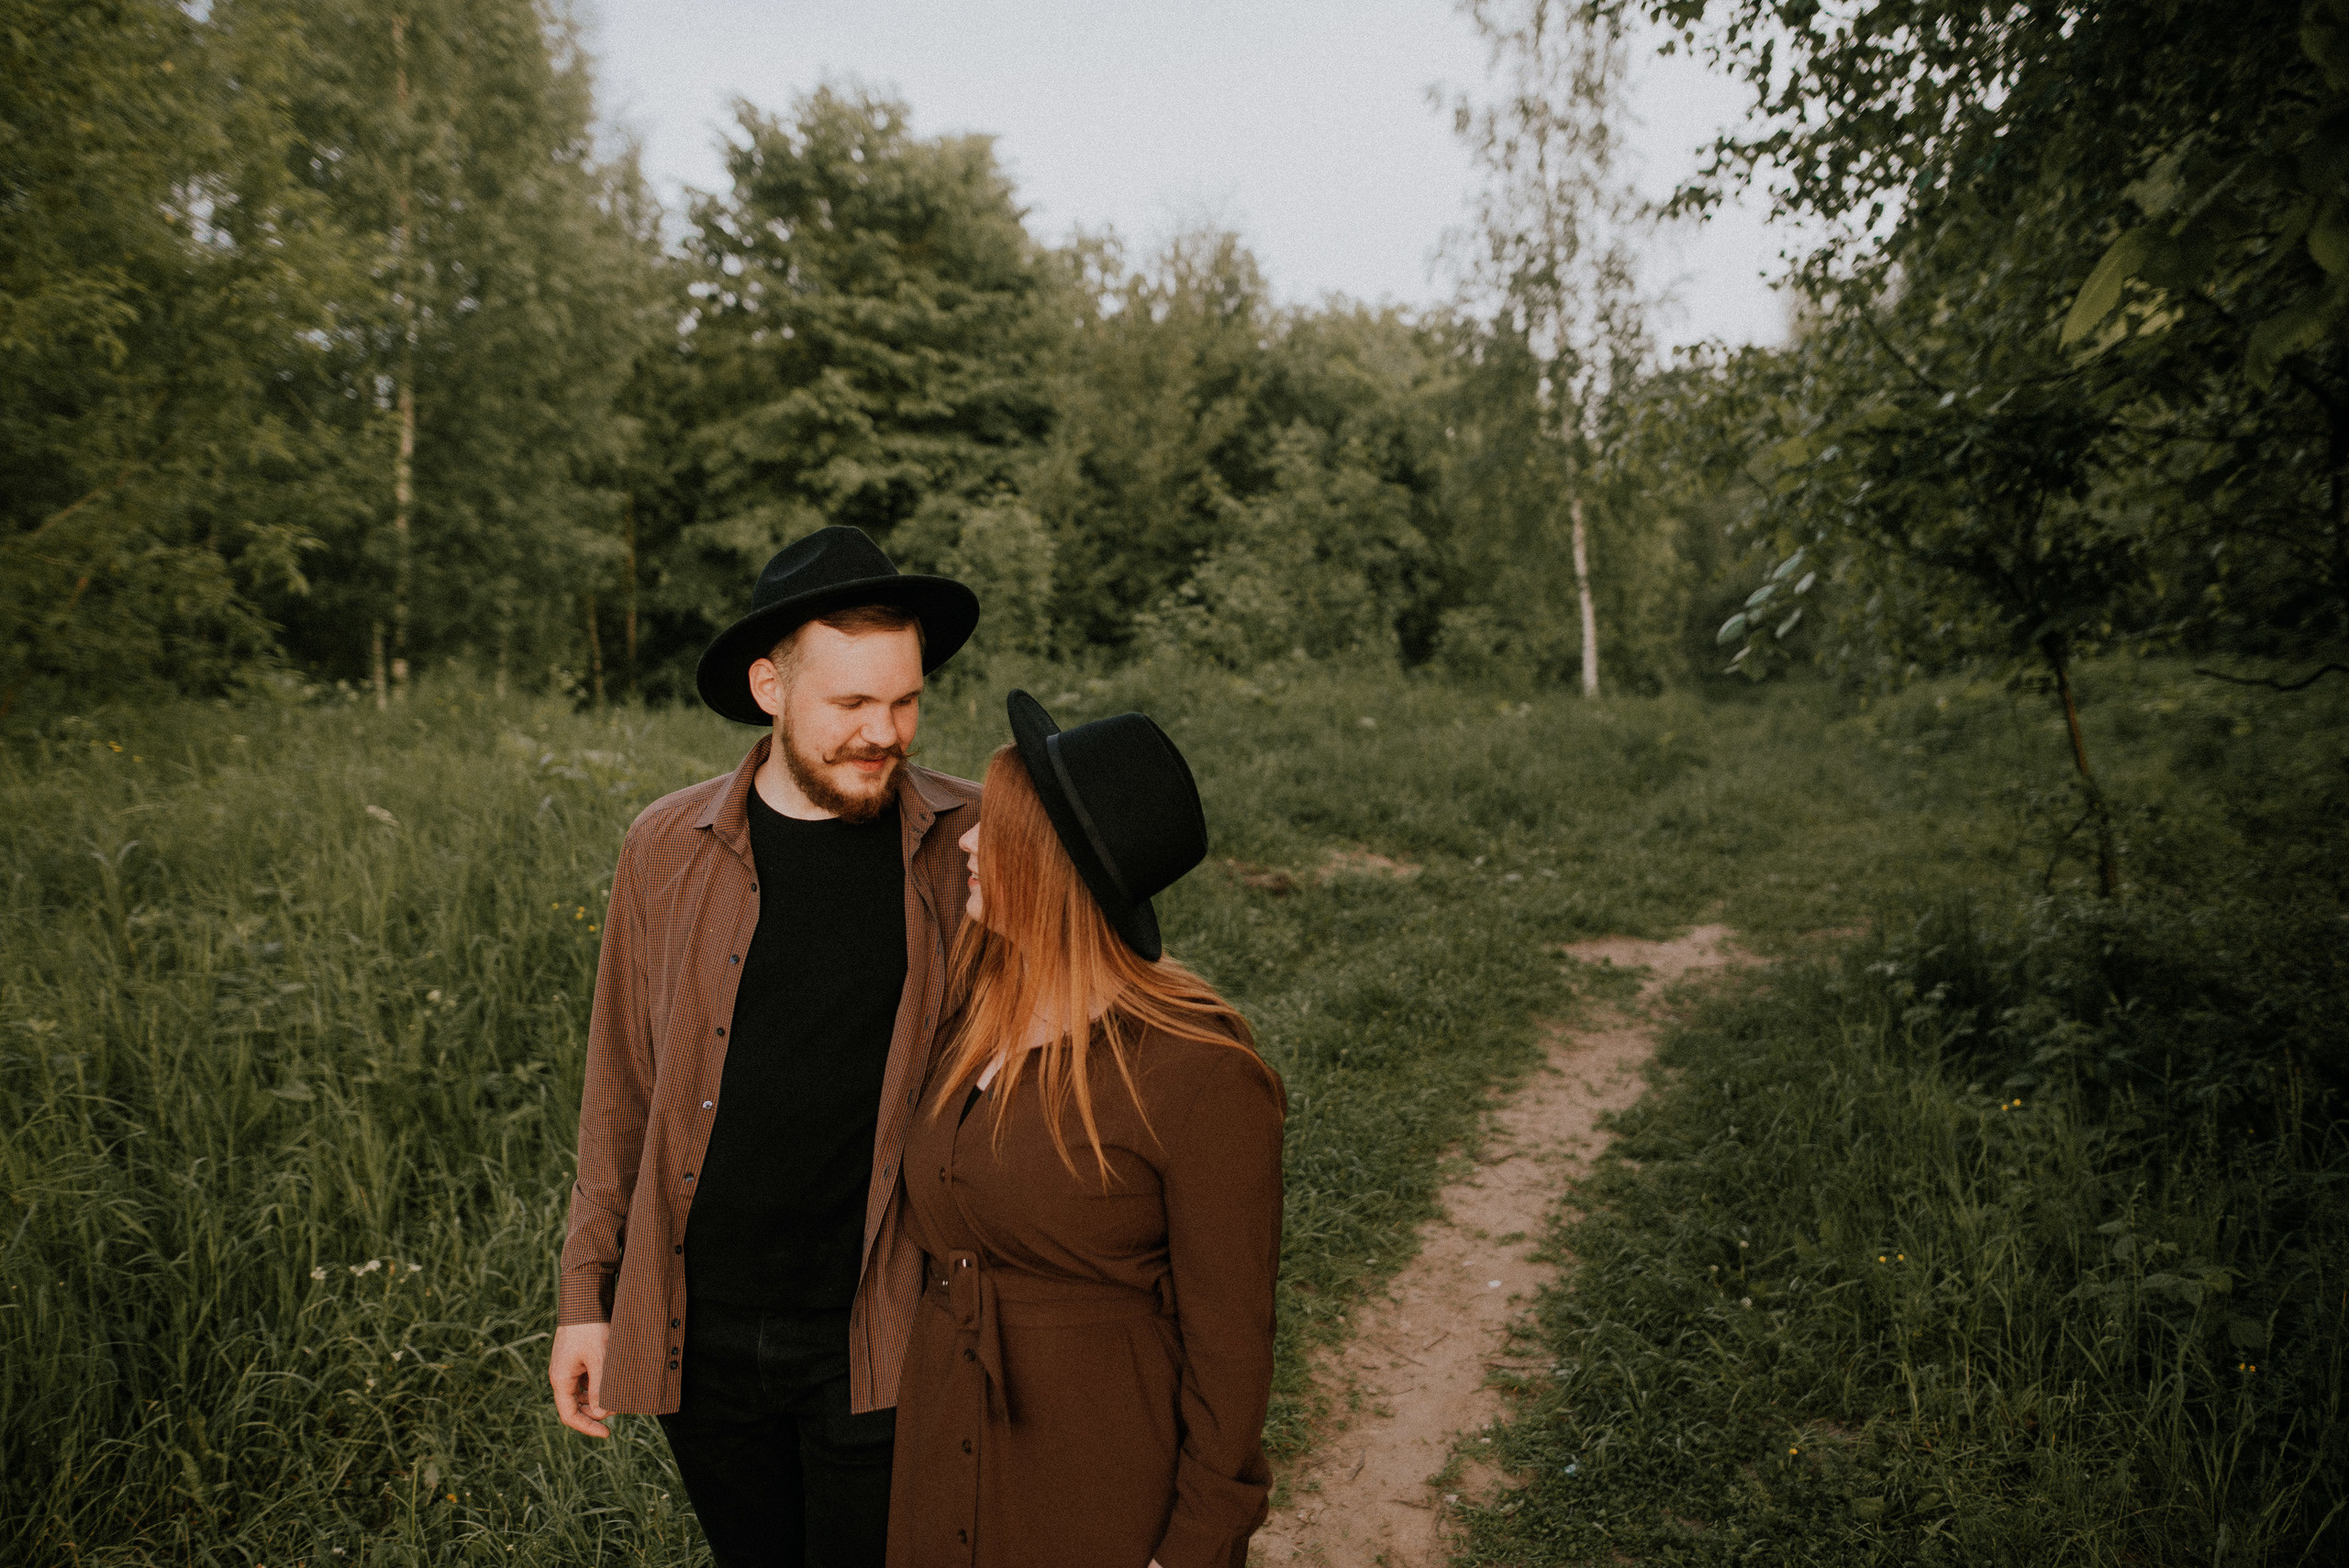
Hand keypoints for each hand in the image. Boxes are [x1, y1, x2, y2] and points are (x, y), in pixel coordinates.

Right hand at [548, 1321, 612, 1437]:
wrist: (585, 1299)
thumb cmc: (591, 1328)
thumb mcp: (599, 1359)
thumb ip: (599, 1388)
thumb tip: (601, 1414)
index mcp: (561, 1379)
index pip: (570, 1415)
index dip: (587, 1427)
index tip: (607, 1433)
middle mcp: (561, 1376)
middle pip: (576, 1406)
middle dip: (595, 1412)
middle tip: (618, 1410)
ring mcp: (568, 1367)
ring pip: (582, 1393)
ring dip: (598, 1398)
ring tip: (618, 1396)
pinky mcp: (577, 1358)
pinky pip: (586, 1380)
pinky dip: (598, 1385)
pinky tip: (613, 1382)